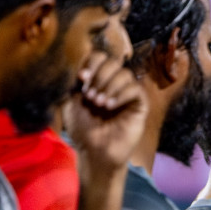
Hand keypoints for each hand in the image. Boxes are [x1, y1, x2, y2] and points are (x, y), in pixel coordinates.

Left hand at [63, 45, 146, 174]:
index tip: (82, 78)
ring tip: (99, 103)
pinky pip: (136, 90)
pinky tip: (109, 106)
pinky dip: (121, 94)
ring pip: (125, 74)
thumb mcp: (71, 103)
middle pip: (113, 62)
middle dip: (100, 76)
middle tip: (90, 96)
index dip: (91, 63)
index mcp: (96, 80)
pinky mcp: (139, 106)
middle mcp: (113, 84)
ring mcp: (127, 95)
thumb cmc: (82, 130)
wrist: (94, 152)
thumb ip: (75, 83)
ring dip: (109, 85)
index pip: (99, 57)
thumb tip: (83, 69)